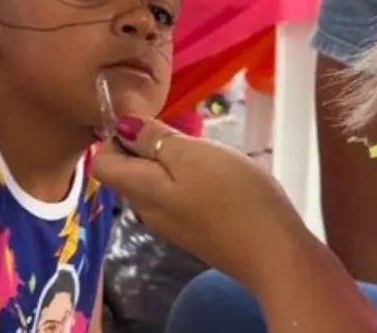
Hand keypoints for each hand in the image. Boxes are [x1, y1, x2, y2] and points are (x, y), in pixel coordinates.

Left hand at [93, 116, 279, 293]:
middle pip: (127, 173)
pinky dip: (185, 178)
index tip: (149, 123)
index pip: (101, 163)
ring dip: (168, 161)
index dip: (115, 137)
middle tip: (182, 134)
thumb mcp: (193, 155)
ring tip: (202, 152)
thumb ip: (154, 139)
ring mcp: (171, 224)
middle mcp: (147, 211)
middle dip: (145, 146)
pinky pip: (175, 196)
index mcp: (141, 191)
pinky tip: (215, 175)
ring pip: (153, 183)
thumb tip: (122, 125)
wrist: (275, 253)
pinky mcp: (194, 230)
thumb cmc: (234, 196)